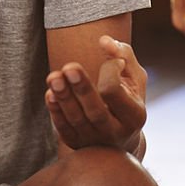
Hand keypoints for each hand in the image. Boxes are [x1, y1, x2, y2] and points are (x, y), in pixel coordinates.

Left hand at [45, 35, 146, 153]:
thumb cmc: (128, 96)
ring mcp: (95, 142)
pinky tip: (50, 93)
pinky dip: (56, 112)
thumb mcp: (134, 76)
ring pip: (76, 120)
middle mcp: (116, 132)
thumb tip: (104, 41)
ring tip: (53, 76)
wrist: (120, 136)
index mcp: (134, 116)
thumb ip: (122, 54)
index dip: (109, 70)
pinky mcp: (77, 144)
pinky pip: (63, 130)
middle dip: (81, 88)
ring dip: (63, 97)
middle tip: (69, 67)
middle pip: (95, 111)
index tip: (110, 60)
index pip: (115, 91)